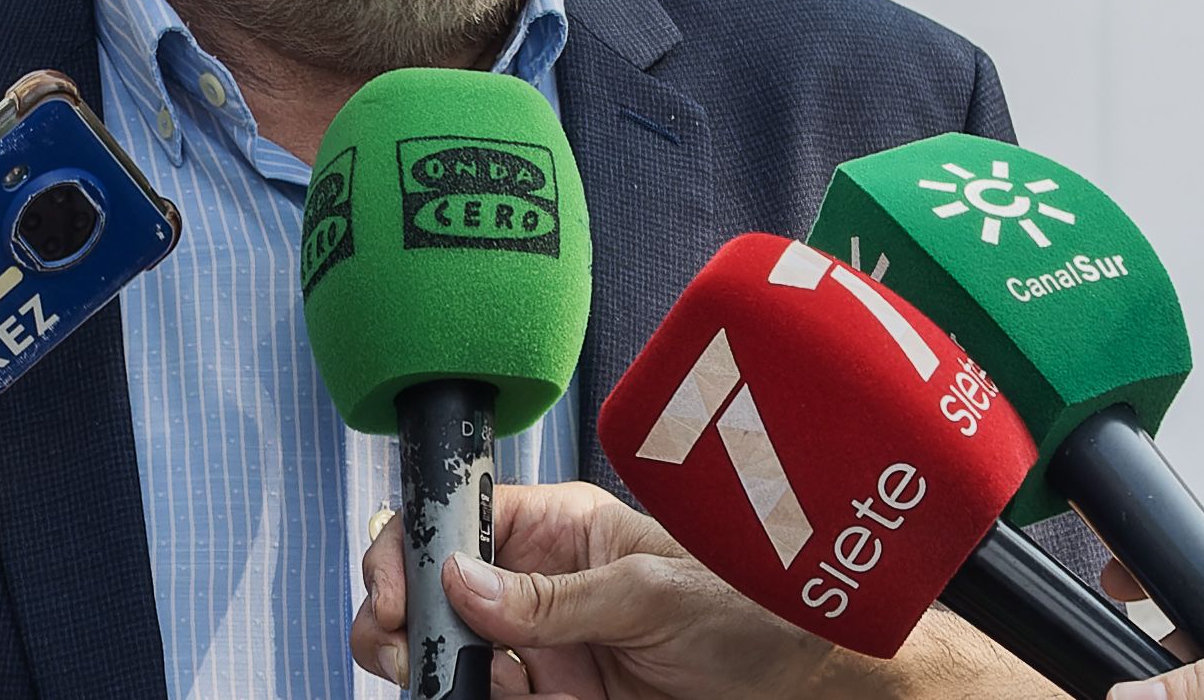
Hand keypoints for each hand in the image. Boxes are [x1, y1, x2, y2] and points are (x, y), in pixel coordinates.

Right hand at [351, 479, 854, 699]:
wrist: (811, 679)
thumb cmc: (754, 606)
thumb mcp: (650, 593)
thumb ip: (553, 597)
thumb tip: (461, 582)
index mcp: (561, 531)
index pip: (459, 521)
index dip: (412, 548)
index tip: (393, 591)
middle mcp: (542, 588)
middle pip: (435, 593)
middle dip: (398, 616)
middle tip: (398, 647)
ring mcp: (546, 650)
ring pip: (453, 657)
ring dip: (429, 668)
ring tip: (441, 680)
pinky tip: (498, 697)